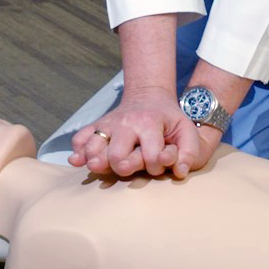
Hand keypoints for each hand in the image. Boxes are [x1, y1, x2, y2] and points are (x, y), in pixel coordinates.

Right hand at [67, 86, 220, 178]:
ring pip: (94, 147)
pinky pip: (80, 137)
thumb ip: (189, 151)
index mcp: (149, 124)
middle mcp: (126, 123)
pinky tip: (80, 160)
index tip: (157, 165)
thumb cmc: (169, 118)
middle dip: (123, 168)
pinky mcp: (97, 125)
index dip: (155, 166)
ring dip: (96, 161)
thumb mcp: (186, 129)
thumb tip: (180, 172)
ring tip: (100, 167)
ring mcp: (109, 123)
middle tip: (129, 167)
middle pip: (117, 155)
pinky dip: (78, 151)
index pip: (150, 156)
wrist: (148, 96)